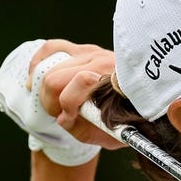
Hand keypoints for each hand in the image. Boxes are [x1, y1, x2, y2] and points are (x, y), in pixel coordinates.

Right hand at [0, 39, 116, 164]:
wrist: (144, 102)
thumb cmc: (125, 121)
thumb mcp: (108, 134)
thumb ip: (83, 128)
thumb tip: (61, 118)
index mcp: (111, 83)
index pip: (76, 86)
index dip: (66, 106)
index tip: (68, 117)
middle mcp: (102, 62)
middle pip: (55, 79)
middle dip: (49, 100)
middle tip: (57, 112)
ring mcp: (92, 52)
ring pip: (50, 66)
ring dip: (44, 87)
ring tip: (52, 101)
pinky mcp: (83, 48)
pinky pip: (52, 47)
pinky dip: (38, 62)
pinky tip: (35, 78)